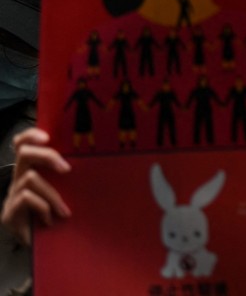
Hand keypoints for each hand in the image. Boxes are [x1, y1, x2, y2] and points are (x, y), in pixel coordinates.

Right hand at [1, 128, 71, 245]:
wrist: (41, 248)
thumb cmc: (58, 216)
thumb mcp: (66, 192)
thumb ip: (71, 178)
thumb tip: (100, 161)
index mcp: (32, 170)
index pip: (22, 144)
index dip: (31, 135)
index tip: (48, 136)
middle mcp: (19, 179)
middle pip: (24, 153)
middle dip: (47, 156)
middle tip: (67, 169)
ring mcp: (12, 195)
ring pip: (30, 179)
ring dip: (52, 194)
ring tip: (65, 211)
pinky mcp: (9, 213)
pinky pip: (26, 198)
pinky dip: (43, 207)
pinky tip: (50, 220)